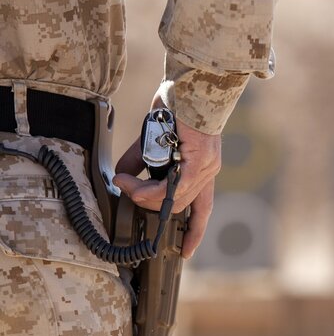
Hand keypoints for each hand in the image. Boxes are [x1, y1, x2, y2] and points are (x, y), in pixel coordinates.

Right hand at [112, 97, 220, 258]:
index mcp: (203, 170)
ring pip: (174, 200)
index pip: (203, 208)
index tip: (185, 251)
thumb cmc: (175, 109)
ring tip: (123, 184)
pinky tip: (129, 183)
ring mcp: (206, 167)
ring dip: (142, 197)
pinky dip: (147, 190)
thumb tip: (122, 179)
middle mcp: (208, 172)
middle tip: (125, 191)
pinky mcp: (198, 159)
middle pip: (180, 207)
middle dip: (148, 206)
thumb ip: (142, 161)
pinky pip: (172, 187)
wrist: (189, 84)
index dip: (194, 231)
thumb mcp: (157, 141)